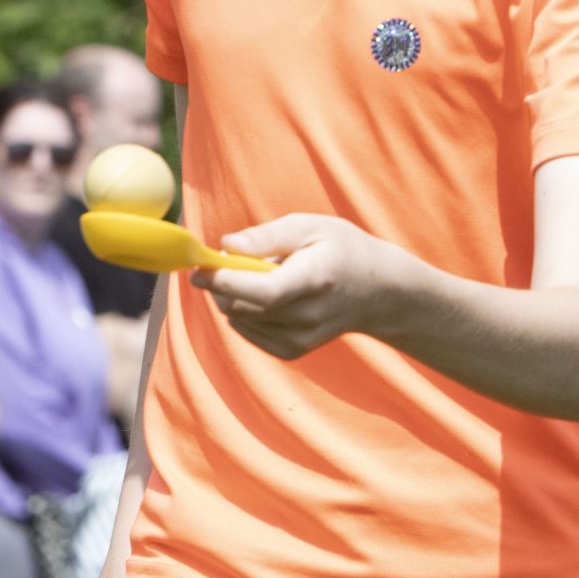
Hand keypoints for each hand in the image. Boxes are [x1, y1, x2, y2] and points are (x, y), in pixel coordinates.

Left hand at [192, 215, 403, 360]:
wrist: (377, 291)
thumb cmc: (342, 249)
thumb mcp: (310, 226)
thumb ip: (267, 236)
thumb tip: (225, 246)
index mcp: (315, 280)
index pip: (263, 292)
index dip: (225, 281)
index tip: (200, 267)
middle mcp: (308, 316)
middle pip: (242, 306)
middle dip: (221, 283)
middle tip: (228, 260)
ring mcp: (301, 339)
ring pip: (238, 319)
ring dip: (232, 296)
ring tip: (263, 275)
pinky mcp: (293, 351)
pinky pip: (246, 332)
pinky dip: (243, 312)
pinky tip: (264, 296)